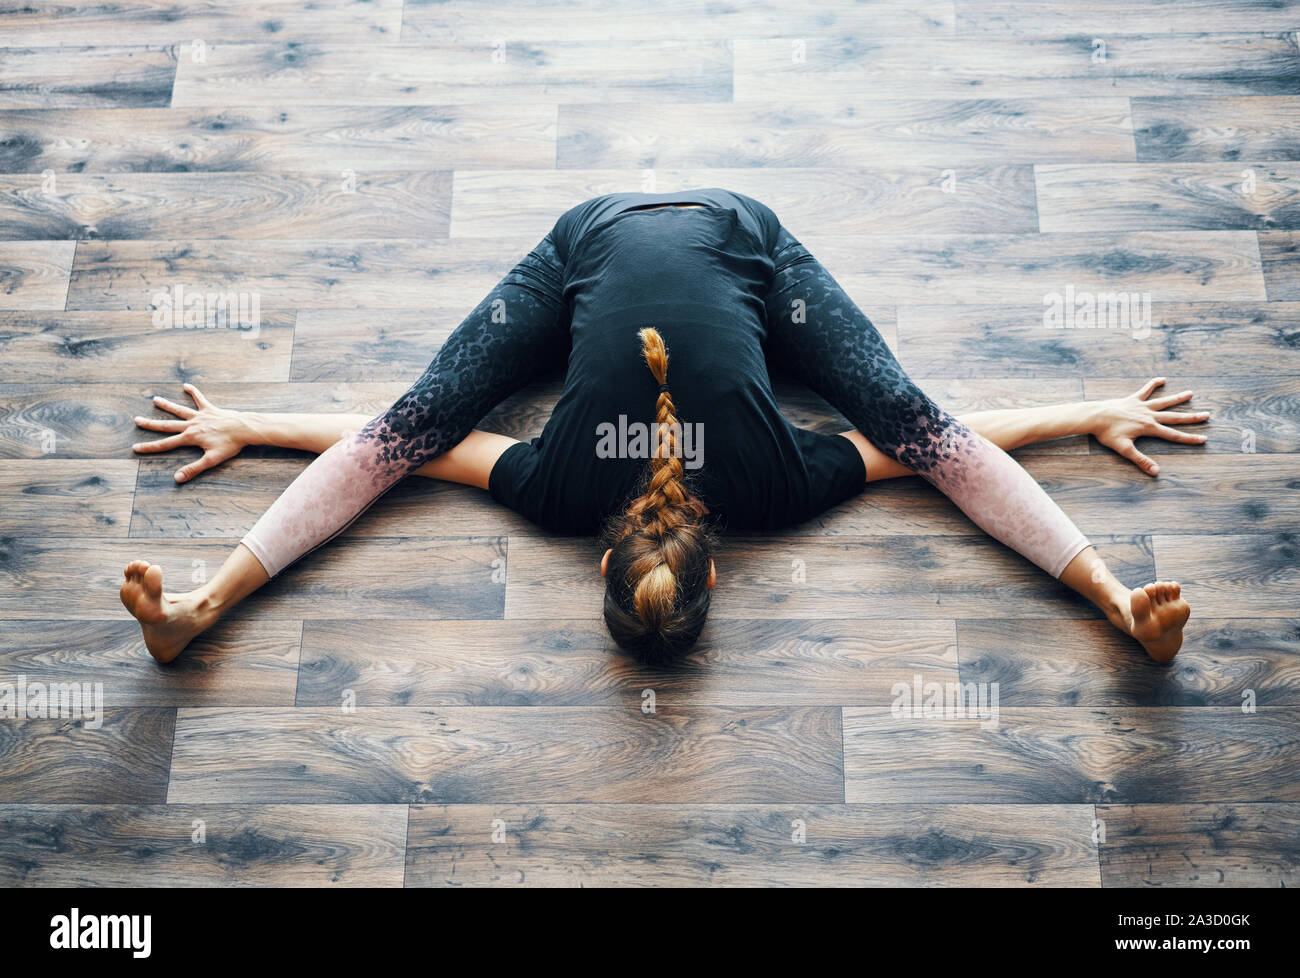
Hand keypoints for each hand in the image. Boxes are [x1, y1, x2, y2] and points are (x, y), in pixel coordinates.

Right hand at [133, 383, 249, 482]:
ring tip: (155, 399)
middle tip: (136, 420)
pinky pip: (200, 399)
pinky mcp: (210, 409)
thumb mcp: (211, 460)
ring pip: (179, 410)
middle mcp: (192, 425)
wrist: (244, 428)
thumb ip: (193, 469)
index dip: (149, 447)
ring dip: (167, 405)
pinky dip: (193, 392)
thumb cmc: (230, 445)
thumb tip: (177, 479)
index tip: (135, 447)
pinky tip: (186, 385)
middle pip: (167, 425)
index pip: (165, 444)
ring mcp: (200, 416)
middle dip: (150, 424)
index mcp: (190, 438)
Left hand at [1091, 378, 1209, 475]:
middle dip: (1191, 418)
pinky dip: (1153, 384)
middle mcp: (1149, 415)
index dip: (1189, 439)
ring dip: (1177, 398)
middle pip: (1174, 417)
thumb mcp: (1124, 450)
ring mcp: (1141, 406)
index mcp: (1149, 428)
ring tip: (1191, 393)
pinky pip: (1145, 390)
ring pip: (1164, 401)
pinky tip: (1162, 379)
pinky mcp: (1132, 399)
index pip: (1173, 435)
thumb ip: (1141, 460)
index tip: (1204, 439)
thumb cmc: (1107, 434)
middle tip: (1207, 415)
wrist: (1094, 416)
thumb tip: (1156, 472)